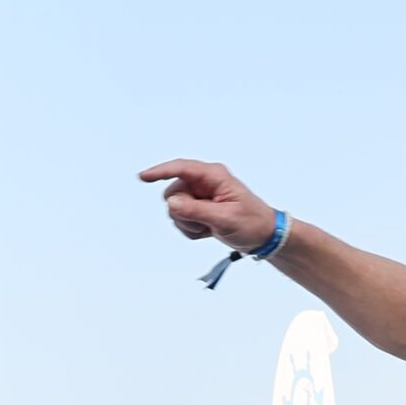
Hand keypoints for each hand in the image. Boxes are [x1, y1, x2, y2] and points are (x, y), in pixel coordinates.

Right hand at [138, 159, 278, 253]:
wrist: (263, 236)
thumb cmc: (252, 223)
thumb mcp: (225, 218)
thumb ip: (196, 210)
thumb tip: (171, 204)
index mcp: (214, 176)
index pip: (181, 168)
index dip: (160, 171)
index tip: (142, 176)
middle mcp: (204, 182)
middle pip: (173, 193)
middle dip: (183, 213)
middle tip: (205, 223)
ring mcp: (200, 195)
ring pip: (174, 208)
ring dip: (188, 223)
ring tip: (209, 227)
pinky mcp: (197, 208)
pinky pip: (180, 219)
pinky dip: (191, 229)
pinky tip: (208, 231)